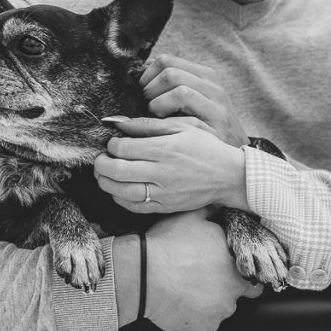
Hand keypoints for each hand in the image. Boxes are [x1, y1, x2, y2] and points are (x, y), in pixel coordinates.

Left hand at [94, 117, 248, 213]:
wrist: (229, 175)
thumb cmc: (206, 147)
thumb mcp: (183, 127)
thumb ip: (150, 125)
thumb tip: (121, 123)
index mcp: (166, 149)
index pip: (125, 148)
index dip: (112, 144)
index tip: (113, 142)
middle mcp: (162, 173)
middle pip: (118, 171)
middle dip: (102, 164)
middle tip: (100, 159)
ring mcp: (163, 193)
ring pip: (122, 191)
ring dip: (106, 182)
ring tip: (105, 174)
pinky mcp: (165, 207)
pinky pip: (134, 207)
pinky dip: (119, 198)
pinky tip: (118, 189)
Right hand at [114, 210, 261, 330]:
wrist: (142, 275)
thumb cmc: (168, 245)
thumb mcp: (192, 217)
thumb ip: (213, 212)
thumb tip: (220, 206)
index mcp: (235, 266)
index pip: (251, 275)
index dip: (239, 271)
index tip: (227, 269)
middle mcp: (233, 292)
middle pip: (236, 293)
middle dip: (225, 287)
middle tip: (204, 278)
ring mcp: (219, 312)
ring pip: (220, 308)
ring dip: (210, 301)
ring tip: (188, 289)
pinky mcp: (204, 327)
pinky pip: (205, 322)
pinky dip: (197, 316)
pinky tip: (182, 302)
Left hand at [141, 54, 248, 146]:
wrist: (233, 162)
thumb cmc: (204, 135)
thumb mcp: (192, 107)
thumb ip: (171, 89)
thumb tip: (142, 72)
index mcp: (205, 77)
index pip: (166, 60)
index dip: (147, 75)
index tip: (142, 94)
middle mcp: (212, 83)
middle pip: (168, 68)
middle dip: (149, 86)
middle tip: (145, 106)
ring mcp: (216, 98)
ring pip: (174, 79)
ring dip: (155, 97)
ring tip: (154, 114)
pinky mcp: (217, 115)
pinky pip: (183, 96)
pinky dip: (164, 106)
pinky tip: (163, 122)